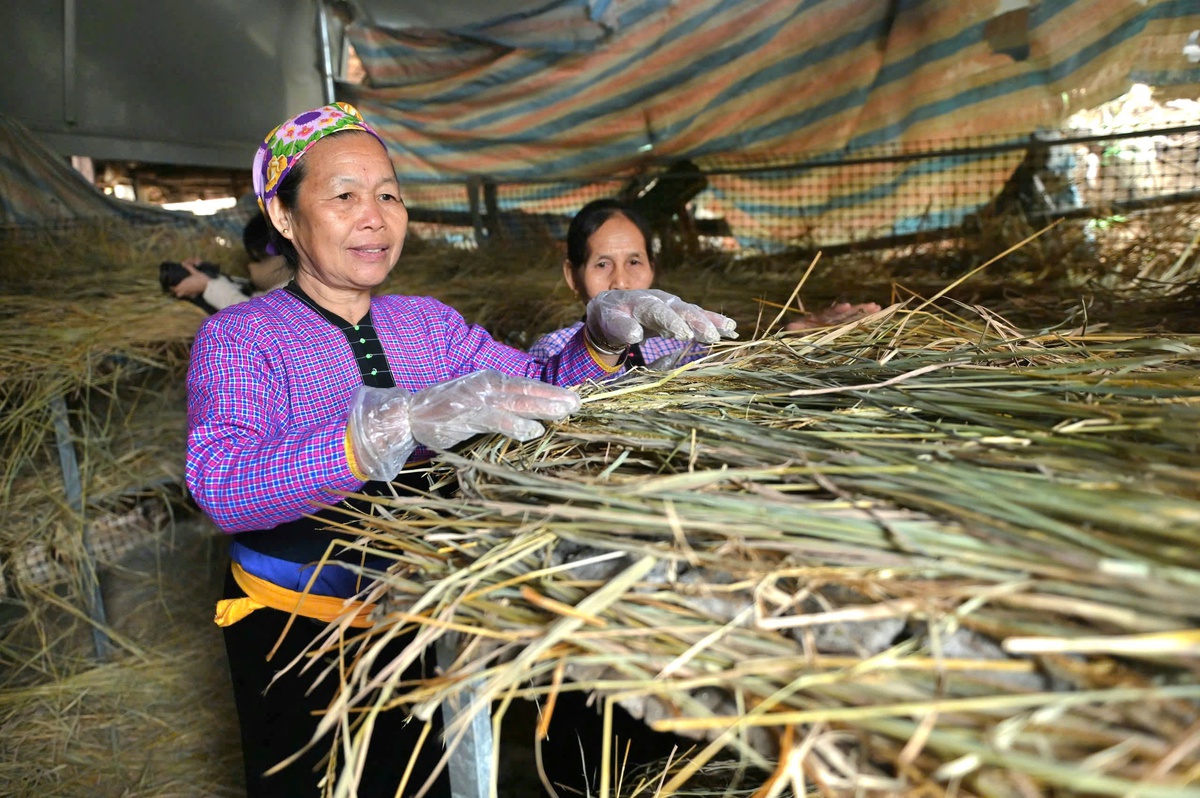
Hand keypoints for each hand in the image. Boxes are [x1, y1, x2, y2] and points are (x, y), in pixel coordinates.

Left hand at [172, 262, 210, 298]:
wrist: (209, 286)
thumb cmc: (201, 278)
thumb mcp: (195, 272)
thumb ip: (189, 268)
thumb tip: (183, 263)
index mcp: (184, 284)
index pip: (175, 289)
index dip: (172, 288)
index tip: (170, 286)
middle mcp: (186, 290)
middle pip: (178, 294)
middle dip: (176, 292)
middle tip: (176, 288)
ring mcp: (190, 293)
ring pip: (183, 295)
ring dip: (182, 293)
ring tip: (183, 290)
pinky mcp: (195, 294)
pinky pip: (189, 296)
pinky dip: (188, 294)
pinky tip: (190, 291)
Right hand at [410, 370, 579, 449]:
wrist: (412, 413)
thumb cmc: (447, 409)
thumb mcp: (478, 401)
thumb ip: (501, 404)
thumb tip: (528, 414)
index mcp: (493, 381)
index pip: (527, 385)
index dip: (550, 391)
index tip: (572, 396)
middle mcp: (490, 385)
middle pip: (529, 390)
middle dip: (555, 397)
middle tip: (578, 402)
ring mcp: (481, 399)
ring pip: (519, 402)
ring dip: (544, 407)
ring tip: (565, 412)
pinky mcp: (470, 415)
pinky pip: (498, 420)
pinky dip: (517, 426)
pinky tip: (533, 432)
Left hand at [585, 289, 736, 350]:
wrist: (613, 308)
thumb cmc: (610, 317)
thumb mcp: (610, 321)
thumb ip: (621, 326)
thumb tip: (634, 335)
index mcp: (642, 301)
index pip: (658, 311)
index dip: (671, 322)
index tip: (683, 334)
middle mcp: (661, 300)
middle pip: (682, 310)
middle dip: (697, 322)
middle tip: (713, 335)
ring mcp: (672, 305)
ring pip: (693, 312)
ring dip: (711, 321)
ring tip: (730, 330)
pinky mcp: (678, 313)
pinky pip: (697, 316)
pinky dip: (713, 322)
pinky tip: (730, 329)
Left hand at [786, 302, 880, 330]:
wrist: (796, 334)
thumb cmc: (795, 333)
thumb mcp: (794, 331)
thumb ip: (795, 328)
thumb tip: (791, 325)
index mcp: (818, 318)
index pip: (829, 313)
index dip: (837, 310)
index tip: (847, 306)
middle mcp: (829, 318)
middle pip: (845, 313)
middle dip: (858, 309)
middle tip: (873, 306)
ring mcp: (836, 323)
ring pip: (851, 317)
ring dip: (864, 313)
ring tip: (878, 308)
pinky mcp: (840, 330)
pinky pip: (853, 325)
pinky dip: (863, 322)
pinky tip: (877, 319)